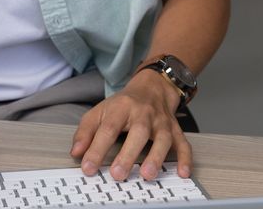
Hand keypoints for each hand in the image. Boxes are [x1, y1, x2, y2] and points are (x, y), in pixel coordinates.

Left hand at [69, 69, 190, 181]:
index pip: (107, 128)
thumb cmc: (123, 104)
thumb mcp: (100, 111)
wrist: (151, 87)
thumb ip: (86, 132)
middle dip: (128, 154)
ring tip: (147, 175)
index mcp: (121, 108)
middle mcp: (143, 114)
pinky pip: (183, 143)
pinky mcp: (176, 129)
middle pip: (137, 132)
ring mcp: (161, 121)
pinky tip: (183, 172)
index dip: (96, 148)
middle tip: (118, 174)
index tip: (88, 167)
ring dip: (156, 157)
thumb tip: (76, 152)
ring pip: (162, 138)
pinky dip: (185, 158)